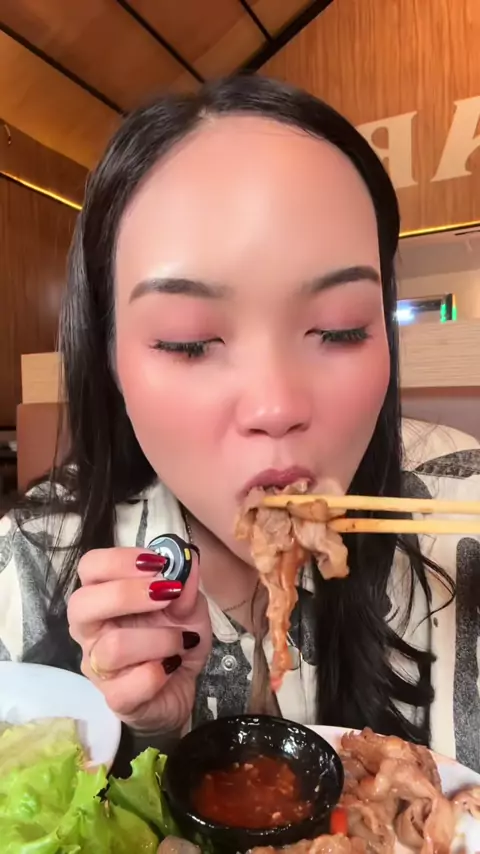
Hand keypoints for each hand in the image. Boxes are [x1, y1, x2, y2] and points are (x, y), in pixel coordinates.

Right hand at [67, 545, 210, 732]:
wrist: (182, 687)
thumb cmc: (175, 638)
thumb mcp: (190, 609)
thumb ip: (186, 588)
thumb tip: (188, 563)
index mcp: (104, 598)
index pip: (90, 567)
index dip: (120, 560)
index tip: (158, 563)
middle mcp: (91, 630)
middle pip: (81, 604)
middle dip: (127, 594)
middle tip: (166, 594)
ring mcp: (98, 667)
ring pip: (113, 647)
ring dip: (158, 639)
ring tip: (181, 641)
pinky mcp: (115, 699)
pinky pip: (128, 686)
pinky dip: (158, 673)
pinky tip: (172, 667)